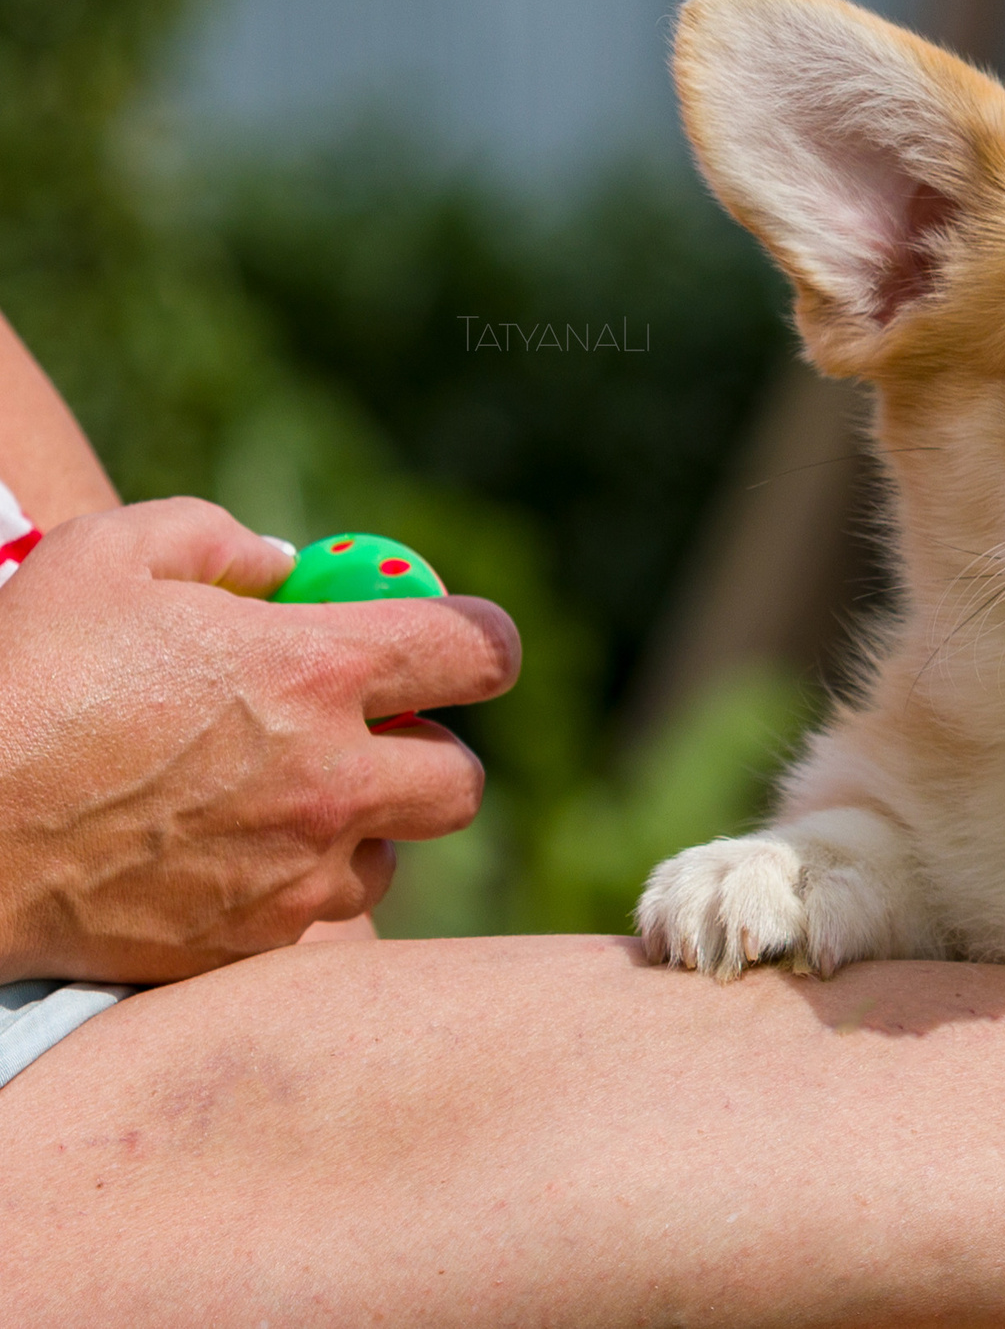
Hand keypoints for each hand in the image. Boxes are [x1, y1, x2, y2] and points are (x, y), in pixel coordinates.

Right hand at [0, 498, 518, 982]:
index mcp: (318, 669)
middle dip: (424, 751)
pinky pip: (318, 916)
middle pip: (462, 777)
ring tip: (281, 802)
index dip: (482, 645)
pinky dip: (294, 888)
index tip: (459, 650)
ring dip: (362, 828)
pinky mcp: (253, 941)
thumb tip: (283, 564)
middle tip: (360, 737)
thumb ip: (212, 539)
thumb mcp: (105, 558)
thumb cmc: (23, 681)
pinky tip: (227, 857)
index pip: (479, 653)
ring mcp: (297, 869)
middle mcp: (333, 777)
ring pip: (394, 855)